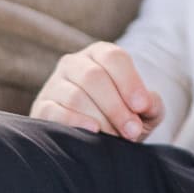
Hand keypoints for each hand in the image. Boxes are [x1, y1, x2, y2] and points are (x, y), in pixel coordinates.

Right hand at [30, 41, 161, 139]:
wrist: (94, 138)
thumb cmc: (123, 119)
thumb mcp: (143, 111)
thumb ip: (151, 105)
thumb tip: (147, 104)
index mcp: (101, 55)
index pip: (114, 57)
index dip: (130, 81)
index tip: (141, 107)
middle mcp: (74, 63)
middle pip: (93, 77)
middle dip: (116, 107)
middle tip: (132, 131)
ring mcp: (55, 83)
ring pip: (76, 96)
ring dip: (100, 119)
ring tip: (115, 138)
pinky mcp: (42, 106)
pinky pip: (54, 111)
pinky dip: (75, 122)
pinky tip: (93, 132)